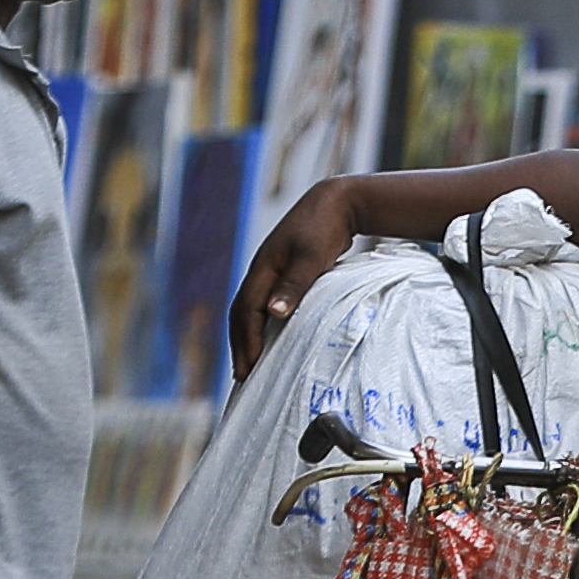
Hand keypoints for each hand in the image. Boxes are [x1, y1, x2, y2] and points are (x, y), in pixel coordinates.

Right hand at [225, 181, 360, 383]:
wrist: (337, 203)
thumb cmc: (324, 228)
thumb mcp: (311, 257)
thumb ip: (294, 285)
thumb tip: (273, 313)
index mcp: (262, 269)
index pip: (246, 312)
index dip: (246, 341)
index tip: (249, 368)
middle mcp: (262, 272)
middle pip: (242, 314)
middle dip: (241, 344)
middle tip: (243, 375)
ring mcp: (272, 272)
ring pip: (253, 311)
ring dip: (249, 337)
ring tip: (251, 363)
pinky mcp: (285, 274)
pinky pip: (268, 306)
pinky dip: (265, 326)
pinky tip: (274, 340)